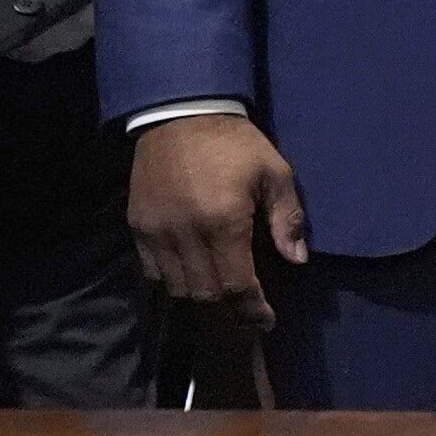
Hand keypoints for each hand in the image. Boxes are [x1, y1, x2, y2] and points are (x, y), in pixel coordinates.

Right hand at [129, 114, 306, 328]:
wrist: (178, 113)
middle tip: (248, 316)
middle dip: (230, 313)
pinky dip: (174, 282)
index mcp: (223, 222)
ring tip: (224, 300)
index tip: (266, 321)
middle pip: (205, 295)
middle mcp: (185, 233)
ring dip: (202, 300)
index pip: (236, 286)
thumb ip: (286, 218)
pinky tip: (193, 277)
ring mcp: (156, 232)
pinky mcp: (137, 226)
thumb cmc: (234, 143)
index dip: (252, 311)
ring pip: (177, 288)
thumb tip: (297, 260)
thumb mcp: (274, 172)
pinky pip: (152, 271)